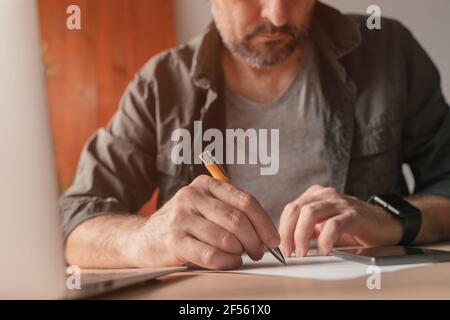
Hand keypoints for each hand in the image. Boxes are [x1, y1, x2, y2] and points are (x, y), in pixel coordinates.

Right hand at [135, 175, 279, 269]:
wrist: (145, 237)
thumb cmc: (185, 222)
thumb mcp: (205, 205)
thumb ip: (232, 210)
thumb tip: (266, 232)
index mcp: (206, 184)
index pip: (246, 202)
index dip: (264, 223)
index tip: (272, 239)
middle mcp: (192, 196)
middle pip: (238, 220)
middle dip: (255, 241)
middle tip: (259, 252)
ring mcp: (181, 218)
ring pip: (227, 239)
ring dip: (241, 253)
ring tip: (241, 256)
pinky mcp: (174, 240)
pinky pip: (211, 255)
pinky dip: (227, 262)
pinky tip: (230, 262)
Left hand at [279, 185, 402, 256]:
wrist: (384, 224)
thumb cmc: (352, 227)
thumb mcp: (323, 226)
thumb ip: (306, 230)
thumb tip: (286, 244)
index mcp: (314, 196)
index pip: (290, 209)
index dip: (282, 229)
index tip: (280, 248)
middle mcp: (325, 195)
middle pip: (295, 209)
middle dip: (288, 233)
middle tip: (289, 252)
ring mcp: (339, 203)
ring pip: (309, 213)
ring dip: (301, 235)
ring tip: (302, 252)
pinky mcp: (353, 214)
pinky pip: (333, 225)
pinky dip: (325, 240)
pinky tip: (325, 251)